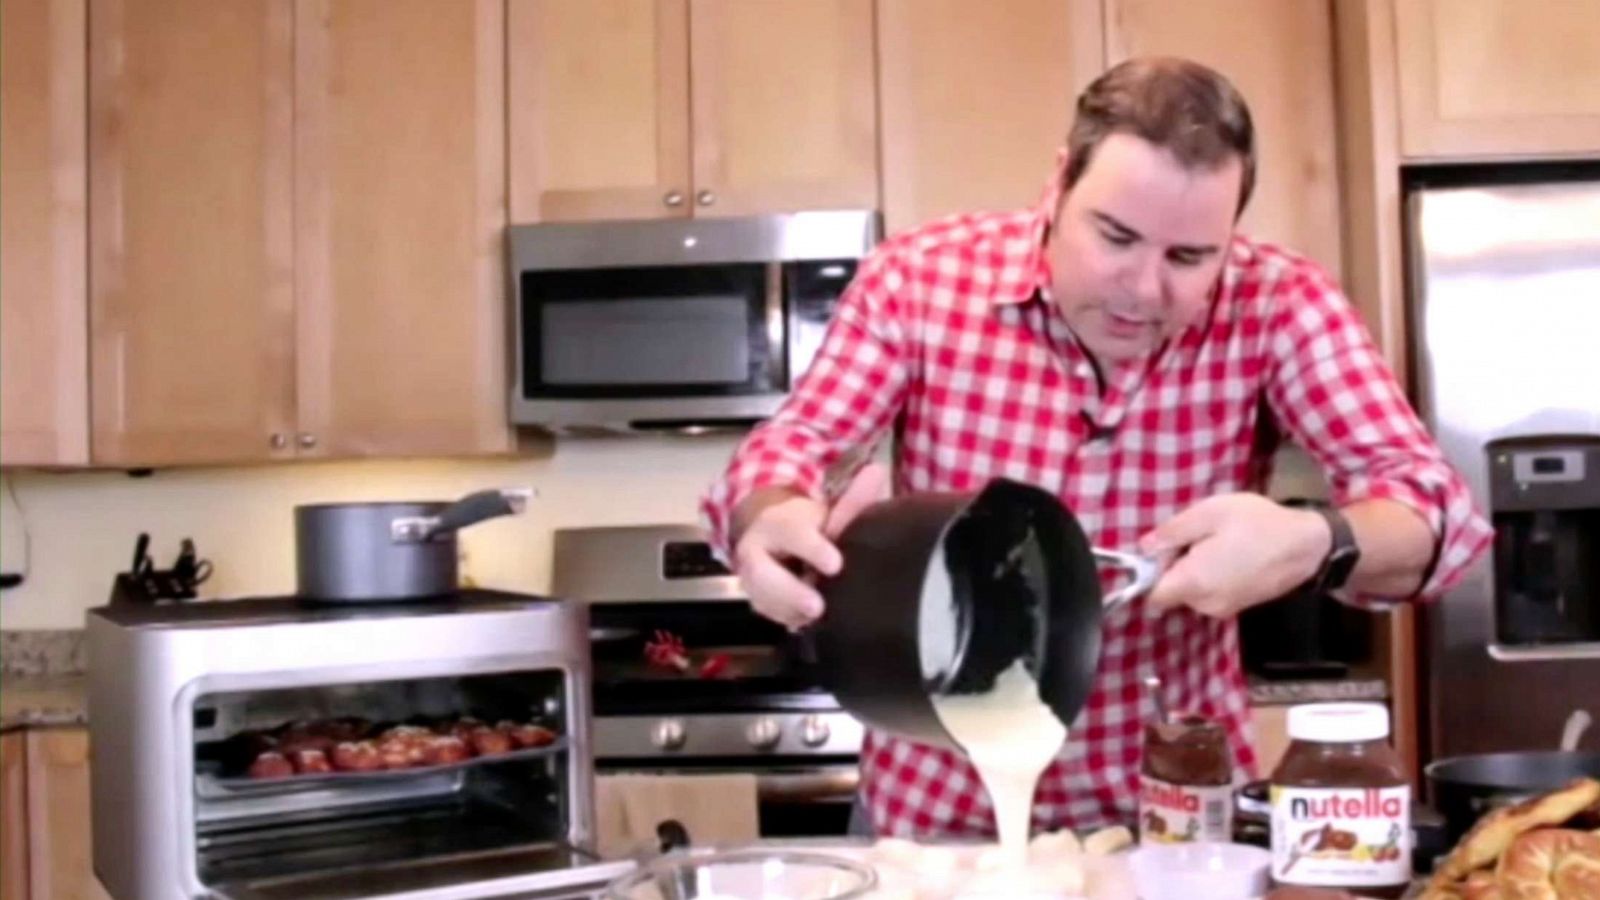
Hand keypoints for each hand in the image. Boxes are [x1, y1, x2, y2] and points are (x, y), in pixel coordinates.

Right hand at [732, 464, 889, 629]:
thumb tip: (877, 470)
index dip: (811, 548)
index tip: (835, 564)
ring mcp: (752, 577)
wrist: (777, 538)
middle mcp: (757, 548)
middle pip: (761, 571)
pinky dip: (786, 619)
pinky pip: (767, 613)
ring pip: (760, 597)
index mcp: (779, 522)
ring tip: (816, 620)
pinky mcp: (756, 599)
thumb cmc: (813, 527)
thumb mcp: (831, 511)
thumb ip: (852, 500)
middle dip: (788, 590)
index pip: (791, 532)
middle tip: (817, 607)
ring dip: (787, 610)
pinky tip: (806, 625)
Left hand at [1137, 493, 1329, 618]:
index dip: (1147, 575)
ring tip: (1214, 543)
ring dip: (1192, 572)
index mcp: (1193, 583)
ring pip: (1190, 593)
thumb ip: (1172, 532)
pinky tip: (1227, 555)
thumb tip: (1143, 547)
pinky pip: (1209, 595)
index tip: (1158, 552)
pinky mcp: (1238, 607)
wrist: (1308, 545)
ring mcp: (1224, 608)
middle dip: (1172, 568)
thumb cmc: (1257, 523)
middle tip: (1193, 538)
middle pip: (1171, 592)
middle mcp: (1205, 604)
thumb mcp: (1209, 513)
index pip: (1151, 596)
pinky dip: (1209, 578)